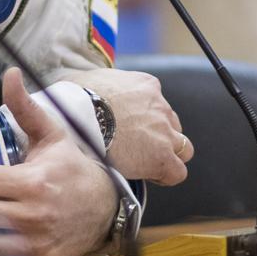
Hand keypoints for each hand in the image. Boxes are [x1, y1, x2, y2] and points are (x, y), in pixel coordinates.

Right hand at [60, 68, 191, 185]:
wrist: (78, 117)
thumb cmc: (74, 98)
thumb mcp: (87, 78)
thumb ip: (95, 83)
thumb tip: (78, 85)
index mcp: (146, 85)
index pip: (157, 105)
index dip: (146, 122)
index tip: (131, 132)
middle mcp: (159, 106)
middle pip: (172, 125)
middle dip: (159, 136)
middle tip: (138, 147)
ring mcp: (163, 130)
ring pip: (182, 148)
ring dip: (167, 155)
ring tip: (145, 163)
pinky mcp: (162, 155)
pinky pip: (177, 171)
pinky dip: (166, 176)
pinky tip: (150, 177)